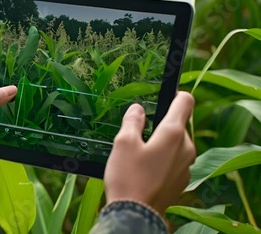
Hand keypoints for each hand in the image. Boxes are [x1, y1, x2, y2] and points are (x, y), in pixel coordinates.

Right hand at [104, 91, 195, 214]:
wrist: (135, 216)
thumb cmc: (128, 178)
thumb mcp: (123, 143)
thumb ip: (132, 121)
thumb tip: (138, 109)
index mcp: (173, 134)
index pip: (185, 101)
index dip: (174, 94)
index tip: (163, 95)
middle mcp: (186, 148)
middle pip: (178, 124)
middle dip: (160, 124)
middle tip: (137, 133)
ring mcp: (186, 166)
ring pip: (176, 143)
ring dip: (161, 142)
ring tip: (138, 154)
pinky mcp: (182, 180)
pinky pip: (174, 160)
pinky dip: (162, 159)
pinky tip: (144, 169)